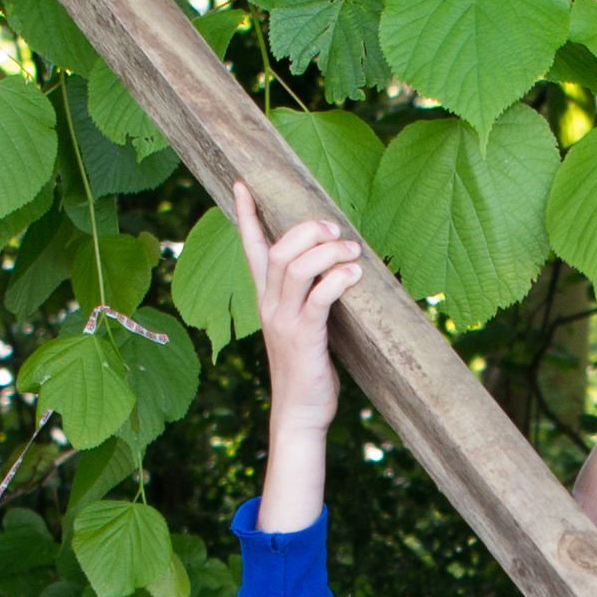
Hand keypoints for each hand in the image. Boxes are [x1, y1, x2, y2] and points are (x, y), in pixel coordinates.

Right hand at [247, 212, 379, 531]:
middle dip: (306, 229)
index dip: (245, 216)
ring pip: (296, 268)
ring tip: (352, 250)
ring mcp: (285, 321)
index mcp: (266, 299)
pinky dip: (337, 278)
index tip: (242, 183)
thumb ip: (309, 295)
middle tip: (334, 228)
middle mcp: (270, 305)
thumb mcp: (303, 325)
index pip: (251, 248)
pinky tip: (354, 272)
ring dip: (327, 251)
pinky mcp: (305, 337)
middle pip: (278, 250)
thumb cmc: (306, 367)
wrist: (299, 413)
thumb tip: (335, 265)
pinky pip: (318, 297)